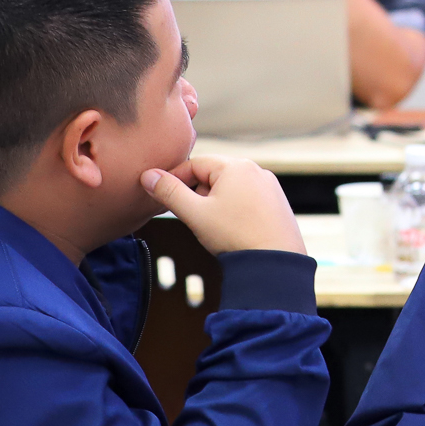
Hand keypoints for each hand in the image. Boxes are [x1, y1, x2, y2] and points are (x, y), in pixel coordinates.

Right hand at [140, 154, 304, 254]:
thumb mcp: (195, 213)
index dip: (174, 178)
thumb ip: (169, 193)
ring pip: (229, 188)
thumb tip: (148, 176)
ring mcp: (269, 186)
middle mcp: (257, 170)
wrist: (274, 262)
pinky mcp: (276, 202)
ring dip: (213, 202)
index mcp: (237, 166)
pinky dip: (231, 208)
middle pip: (213, 174)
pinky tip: (229, 228)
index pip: (195, 163)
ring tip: (211, 225)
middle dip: (196, 193)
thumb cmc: (235, 235)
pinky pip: (246, 198)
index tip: (160, 195)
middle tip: (190, 215)